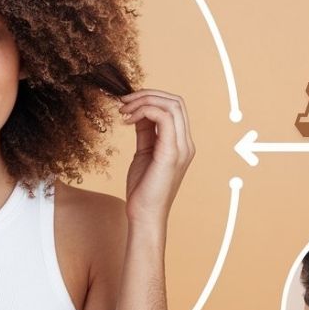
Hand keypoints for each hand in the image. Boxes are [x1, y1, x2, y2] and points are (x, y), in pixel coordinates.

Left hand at [119, 89, 194, 227]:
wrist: (144, 215)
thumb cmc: (142, 188)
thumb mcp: (143, 152)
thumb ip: (145, 132)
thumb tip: (138, 112)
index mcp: (181, 143)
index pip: (174, 107)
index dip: (150, 98)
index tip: (126, 104)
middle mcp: (186, 143)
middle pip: (176, 101)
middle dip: (147, 94)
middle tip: (123, 102)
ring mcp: (182, 148)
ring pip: (172, 105)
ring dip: (144, 101)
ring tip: (123, 110)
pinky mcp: (171, 153)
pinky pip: (164, 118)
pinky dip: (144, 111)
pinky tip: (127, 120)